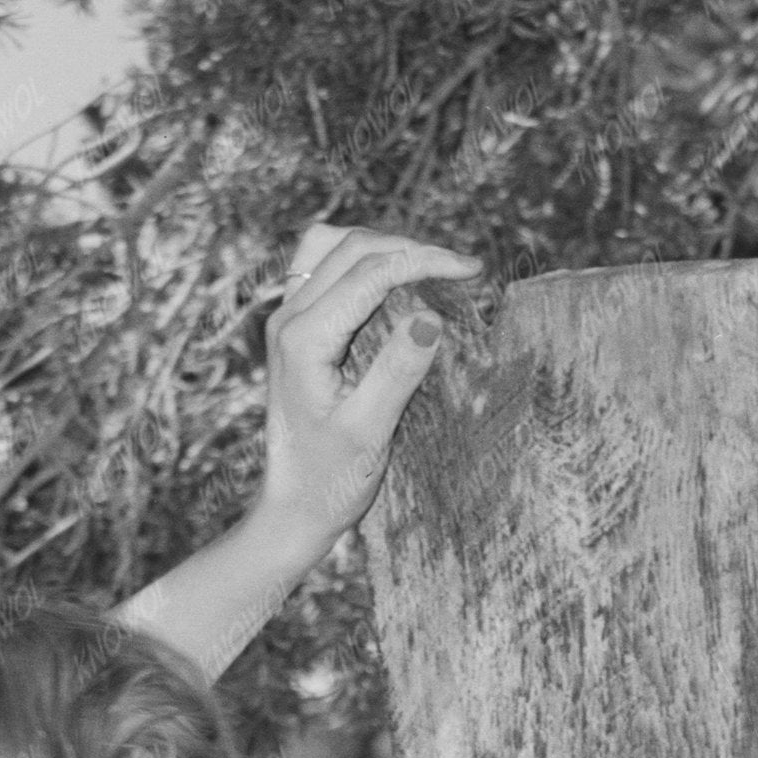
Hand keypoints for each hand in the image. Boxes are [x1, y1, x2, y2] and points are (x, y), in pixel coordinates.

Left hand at [258, 218, 486, 556]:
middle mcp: (287, 319)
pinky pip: (324, 269)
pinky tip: (392, 282)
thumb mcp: (370, 432)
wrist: (293, 510)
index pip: (370, 273)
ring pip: (332, 247)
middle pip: (351, 247)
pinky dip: (362, 263)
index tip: (471, 269)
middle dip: (409, 249)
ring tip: (428, 267)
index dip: (424, 261)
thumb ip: (397, 371)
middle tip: (460, 269)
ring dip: (383, 248)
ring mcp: (286, 320)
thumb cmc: (330, 481)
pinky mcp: (294, 330)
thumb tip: (431, 316)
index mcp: (304, 339)